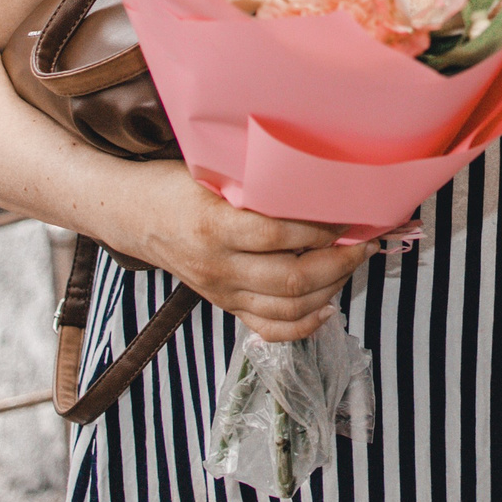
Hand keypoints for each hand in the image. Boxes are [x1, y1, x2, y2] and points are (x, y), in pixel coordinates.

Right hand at [121, 164, 376, 341]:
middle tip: (366, 242)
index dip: (318, 229)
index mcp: (214, 226)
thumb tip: (316, 179)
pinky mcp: (225, 305)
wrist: (135, 217)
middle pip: (290, 279)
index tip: (347, 215)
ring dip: (331, 289)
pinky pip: (269, 329)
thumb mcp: (210, 172)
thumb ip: (255, 182)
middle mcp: (218, 266)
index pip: (277, 235)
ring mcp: (222, 291)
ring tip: (353, 264)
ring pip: (287, 308)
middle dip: (340, 262)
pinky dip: (303, 325)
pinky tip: (327, 306)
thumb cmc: (177, 185)